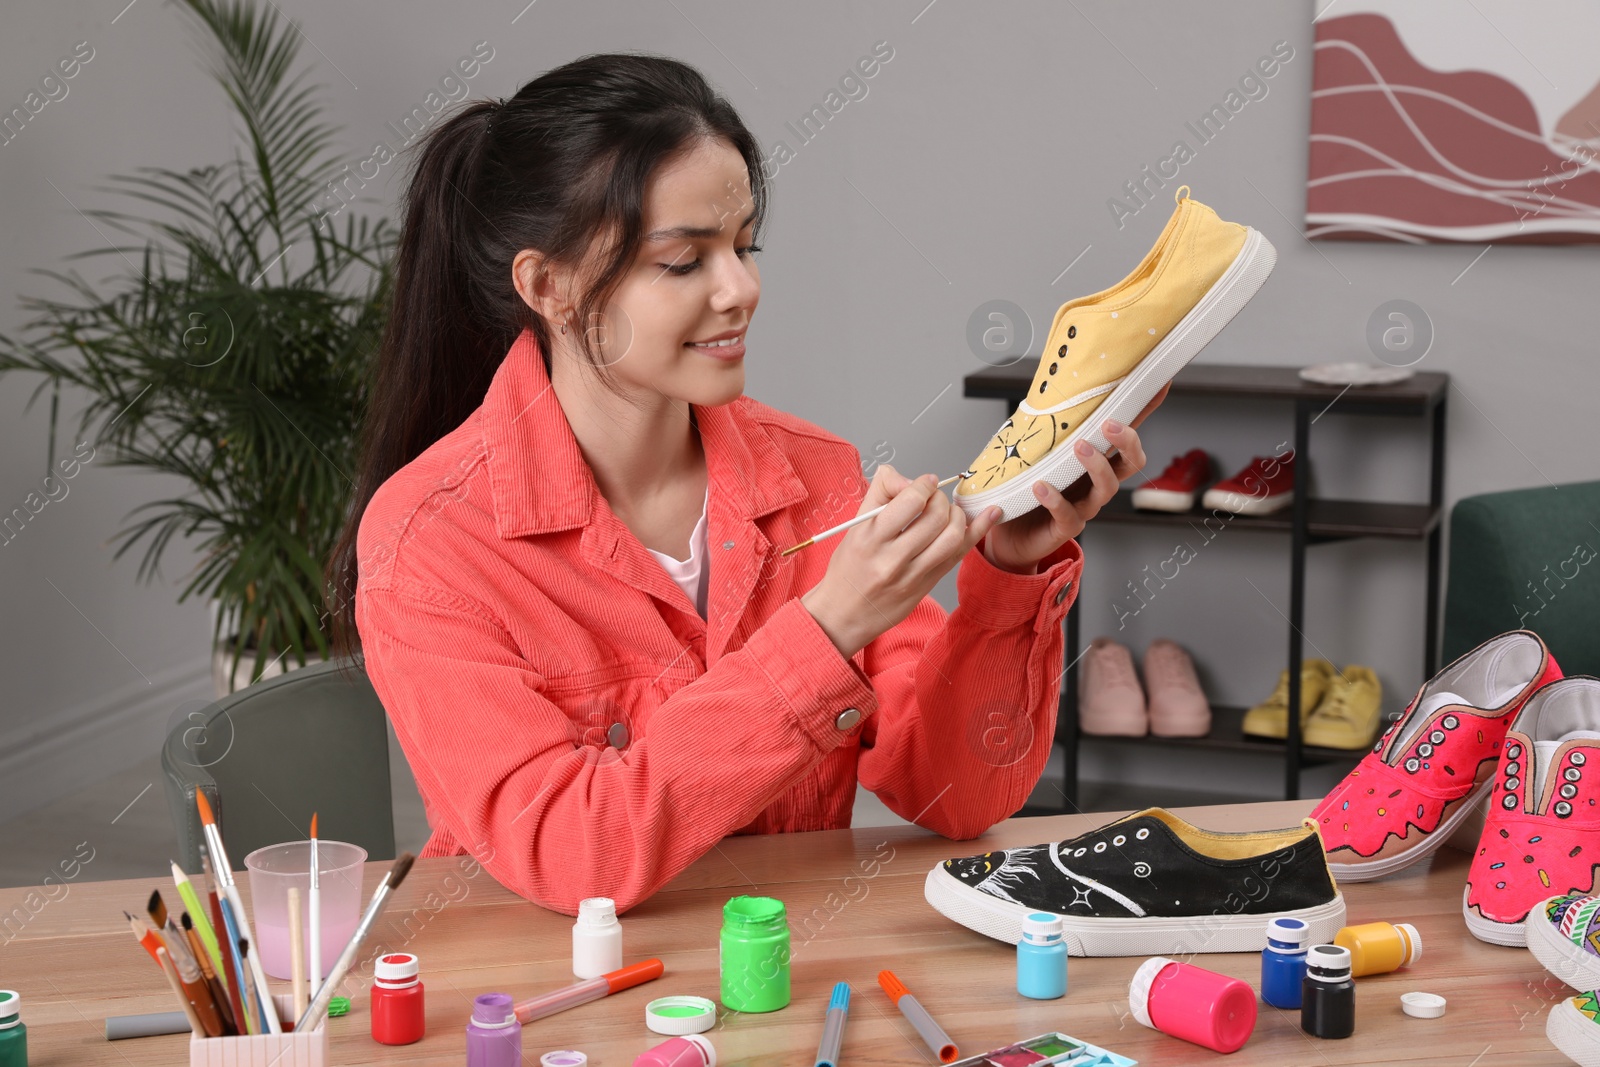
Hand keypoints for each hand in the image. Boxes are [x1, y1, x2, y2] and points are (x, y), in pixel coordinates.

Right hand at [802, 463, 1004, 658]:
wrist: (845, 613)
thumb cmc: (849, 567)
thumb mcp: (854, 526)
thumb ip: (881, 493)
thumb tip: (910, 479)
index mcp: (870, 538)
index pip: (910, 502)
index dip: (924, 485)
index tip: (926, 483)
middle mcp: (892, 558)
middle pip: (936, 516)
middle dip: (941, 499)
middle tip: (934, 499)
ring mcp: (913, 575)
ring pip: (952, 536)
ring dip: (958, 515)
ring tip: (949, 511)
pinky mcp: (927, 585)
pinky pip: (959, 555)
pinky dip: (978, 531)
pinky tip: (991, 514)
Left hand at [982, 383, 1170, 573]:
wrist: (1007, 533)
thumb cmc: (1026, 488)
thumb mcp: (1035, 452)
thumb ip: (1046, 427)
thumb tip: (1045, 389)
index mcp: (1094, 460)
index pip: (1124, 433)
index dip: (1145, 411)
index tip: (1160, 383)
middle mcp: (1095, 483)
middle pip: (1130, 463)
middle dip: (1127, 442)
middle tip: (1109, 424)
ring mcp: (1083, 506)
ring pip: (1106, 489)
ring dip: (1096, 465)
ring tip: (1078, 446)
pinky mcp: (1065, 527)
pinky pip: (1069, 516)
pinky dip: (1056, 501)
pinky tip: (1041, 487)